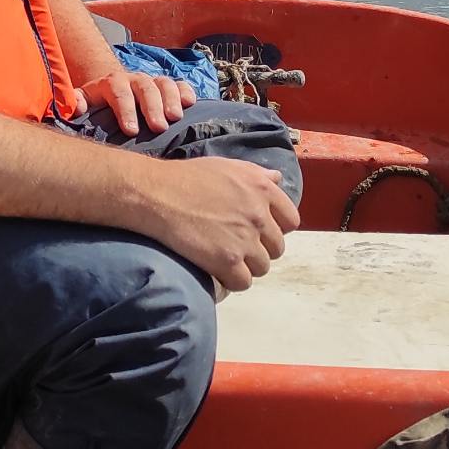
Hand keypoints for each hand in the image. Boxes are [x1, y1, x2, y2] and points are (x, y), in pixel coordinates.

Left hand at [80, 66, 190, 137]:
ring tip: (176, 118)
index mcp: (112, 83)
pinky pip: (179, 84)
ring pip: (164, 84)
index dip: (125, 110)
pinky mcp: (166, 87)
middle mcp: (134, 79)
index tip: (131, 131)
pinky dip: (185, 91)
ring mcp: (152, 81)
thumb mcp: (85, 101)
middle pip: (145, 88)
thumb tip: (77, 108)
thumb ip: (78, 103)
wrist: (112, 90)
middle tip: (159, 128)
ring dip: (171, 99)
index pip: (119, 93)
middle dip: (152, 107)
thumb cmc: (99, 104)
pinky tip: (190, 104)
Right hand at [134, 156, 300, 291]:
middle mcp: (259, 215)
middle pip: (277, 248)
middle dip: (260, 249)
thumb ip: (257, 174)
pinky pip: (243, 282)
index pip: (291, 221)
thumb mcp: (228, 166)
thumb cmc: (188, 177)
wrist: (157, 194)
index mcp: (263, 190)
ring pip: (262, 267)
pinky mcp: (227, 261)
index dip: (276, 228)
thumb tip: (278, 179)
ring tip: (226, 258)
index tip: (259, 231)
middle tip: (238, 246)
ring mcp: (245, 239)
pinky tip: (218, 270)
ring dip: (246, 266)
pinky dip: (232, 280)